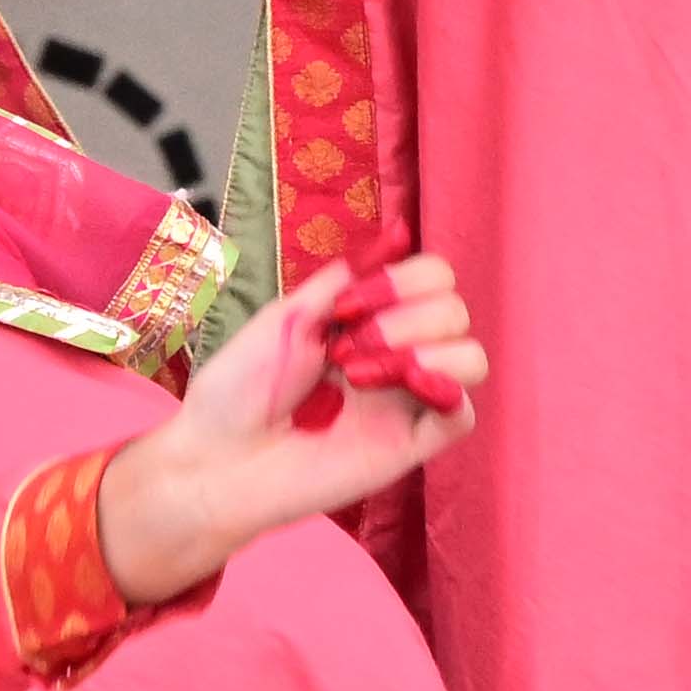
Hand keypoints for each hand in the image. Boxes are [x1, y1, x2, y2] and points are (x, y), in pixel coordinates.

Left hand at [99, 255, 484, 599]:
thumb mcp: (287, 315)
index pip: (432, 279)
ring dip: (424, 349)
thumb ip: (344, 278)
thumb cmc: (238, 388)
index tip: (346, 307)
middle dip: (404, 316)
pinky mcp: (410, 446)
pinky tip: (409, 385)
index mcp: (368, 320)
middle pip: (455, 310)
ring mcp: (407, 401)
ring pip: (472, 358)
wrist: (218, 458)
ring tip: (359, 375)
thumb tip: (400, 233)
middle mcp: (396, 355)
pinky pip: (462, 416)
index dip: (404, 279)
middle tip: (342, 351)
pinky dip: (448, 391)